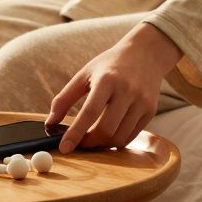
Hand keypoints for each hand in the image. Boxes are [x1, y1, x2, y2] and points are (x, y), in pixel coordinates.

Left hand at [47, 23, 181, 153]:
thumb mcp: (85, 73)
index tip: (64, 147)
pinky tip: (108, 135)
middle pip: (106, 129)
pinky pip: (131, 136)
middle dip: (89, 142)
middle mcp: (127, 90)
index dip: (75, 133)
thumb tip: (50, 123)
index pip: (89, 112)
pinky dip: (116, 141)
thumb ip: (65, 98)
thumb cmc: (110, 65)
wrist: (146, 53)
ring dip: (102, 144)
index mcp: (107, 79)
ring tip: (93, 138)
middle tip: (80, 142)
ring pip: (119, 137)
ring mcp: (142, 101)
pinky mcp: (150, 111)